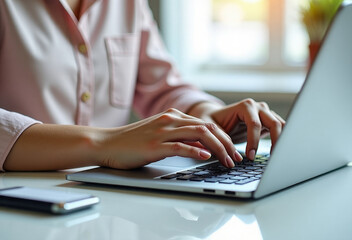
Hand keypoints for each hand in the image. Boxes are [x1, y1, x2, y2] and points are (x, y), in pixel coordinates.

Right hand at [98, 108, 242, 168]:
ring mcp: (163, 131)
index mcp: (173, 116)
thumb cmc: (133, 142)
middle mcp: (171, 120)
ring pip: (200, 135)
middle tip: (236, 158)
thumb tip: (203, 149)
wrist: (106, 143)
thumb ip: (181, 139)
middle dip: (227, 144)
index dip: (224, 138)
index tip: (233, 152)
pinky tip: (206, 158)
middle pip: (208, 128)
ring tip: (227, 161)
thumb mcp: (160, 136)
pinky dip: (196, 152)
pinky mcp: (154, 145)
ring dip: (218, 149)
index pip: (207, 125)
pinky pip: (180, 146)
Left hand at [188, 99, 284, 159]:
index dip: (254, 141)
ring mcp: (266, 113)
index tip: (249, 156)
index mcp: (245, 106)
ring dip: (281, 141)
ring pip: (281, 126)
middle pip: (274, 123)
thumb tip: (230, 154)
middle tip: (270, 159)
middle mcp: (258, 107)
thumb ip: (220, 139)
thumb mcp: (212, 129)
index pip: (255, 124)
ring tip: (275, 158)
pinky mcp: (269, 122)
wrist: (216, 118)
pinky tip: (276, 153)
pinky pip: (281, 130)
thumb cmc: (212, 123)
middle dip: (274, 141)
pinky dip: (281, 141)